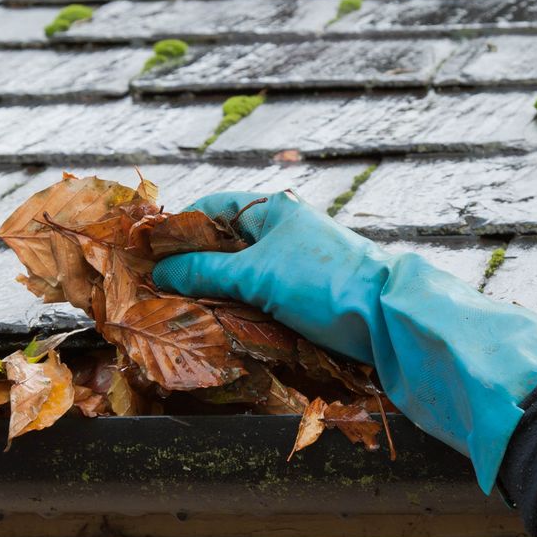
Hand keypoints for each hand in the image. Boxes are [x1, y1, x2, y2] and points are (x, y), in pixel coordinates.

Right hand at [153, 191, 536, 492]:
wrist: (390, 320)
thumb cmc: (324, 283)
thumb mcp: (256, 275)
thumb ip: (204, 272)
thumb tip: (158, 273)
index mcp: (273, 210)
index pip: (212, 208)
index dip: (177, 228)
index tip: (146, 254)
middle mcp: (284, 232)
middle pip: (224, 244)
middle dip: (191, 266)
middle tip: (155, 291)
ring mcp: (296, 266)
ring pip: (240, 276)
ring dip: (214, 294)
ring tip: (181, 313)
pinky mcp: (306, 298)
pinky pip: (260, 300)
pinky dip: (239, 311)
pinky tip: (220, 328)